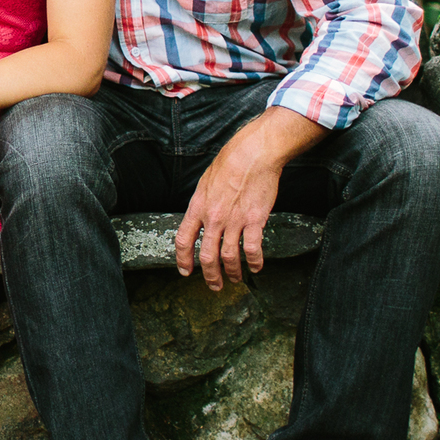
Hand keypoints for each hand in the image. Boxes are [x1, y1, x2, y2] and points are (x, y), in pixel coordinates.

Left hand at [175, 108, 325, 289]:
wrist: (252, 154)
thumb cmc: (230, 164)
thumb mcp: (205, 183)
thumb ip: (202, 204)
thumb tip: (200, 220)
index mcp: (198, 207)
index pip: (184, 240)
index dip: (183, 260)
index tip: (185, 271)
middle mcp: (213, 218)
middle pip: (207, 256)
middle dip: (210, 276)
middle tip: (215, 285)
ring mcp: (234, 220)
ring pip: (229, 257)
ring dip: (233, 272)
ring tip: (236, 279)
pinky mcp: (254, 220)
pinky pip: (252, 249)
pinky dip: (254, 262)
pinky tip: (256, 266)